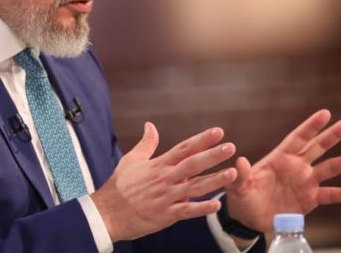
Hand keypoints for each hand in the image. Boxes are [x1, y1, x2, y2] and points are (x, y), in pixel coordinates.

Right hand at [91, 122, 237, 241]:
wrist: (107, 213)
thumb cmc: (119, 186)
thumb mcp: (131, 160)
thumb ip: (146, 143)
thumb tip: (150, 125)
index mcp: (159, 165)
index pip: (184, 148)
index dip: (202, 139)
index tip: (218, 132)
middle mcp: (165, 179)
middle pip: (192, 164)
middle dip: (212, 155)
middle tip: (230, 147)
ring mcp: (166, 197)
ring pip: (195, 187)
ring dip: (214, 180)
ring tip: (232, 173)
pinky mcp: (166, 215)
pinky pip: (187, 211)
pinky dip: (202, 208)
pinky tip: (217, 204)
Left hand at [225, 109, 340, 231]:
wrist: (250, 218)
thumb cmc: (242, 197)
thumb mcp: (237, 186)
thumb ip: (241, 175)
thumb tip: (240, 162)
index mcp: (280, 158)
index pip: (298, 138)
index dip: (311, 126)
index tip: (325, 113)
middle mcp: (296, 166)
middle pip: (318, 147)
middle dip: (333, 135)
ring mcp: (305, 182)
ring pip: (329, 169)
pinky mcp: (310, 200)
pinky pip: (329, 195)